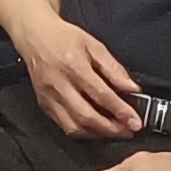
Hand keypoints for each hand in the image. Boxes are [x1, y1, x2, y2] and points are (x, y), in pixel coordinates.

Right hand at [20, 14, 145, 140]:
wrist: (34, 36)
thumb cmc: (64, 38)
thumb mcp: (94, 45)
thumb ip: (114, 69)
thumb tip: (132, 89)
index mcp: (74, 66)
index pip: (101, 94)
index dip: (120, 111)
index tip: (136, 121)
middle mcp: (59, 84)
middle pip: (87, 115)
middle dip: (111, 128)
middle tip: (128, 131)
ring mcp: (49, 97)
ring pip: (74, 126)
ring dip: (97, 133)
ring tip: (115, 132)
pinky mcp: (44, 104)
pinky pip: (64, 126)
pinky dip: (83, 131)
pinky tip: (95, 129)